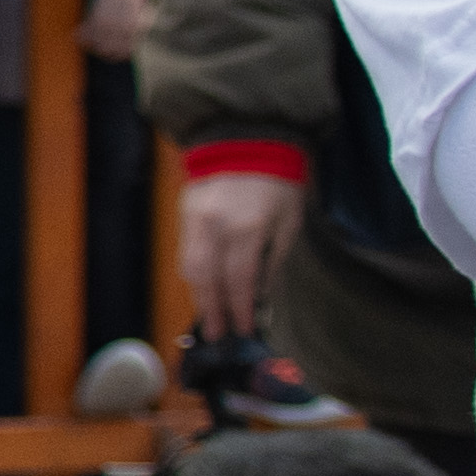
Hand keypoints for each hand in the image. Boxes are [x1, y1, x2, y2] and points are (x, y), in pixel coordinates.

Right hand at [173, 164, 301, 346]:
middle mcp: (216, 227)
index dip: (241, 308)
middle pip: (208, 280)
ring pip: (191, 269)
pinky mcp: (185, 215)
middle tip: (217, 336)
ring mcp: (195, 221)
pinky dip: (193, 276)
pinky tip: (201, 289)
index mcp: (247, 228)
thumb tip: (263, 291)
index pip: (240, 280)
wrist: (245, 139)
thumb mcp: (291, 219)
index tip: (244, 329)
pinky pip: (185, 253)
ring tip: (208, 318)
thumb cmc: (278, 180)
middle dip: (214, 310)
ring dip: (199, 297)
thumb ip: (276, 257)